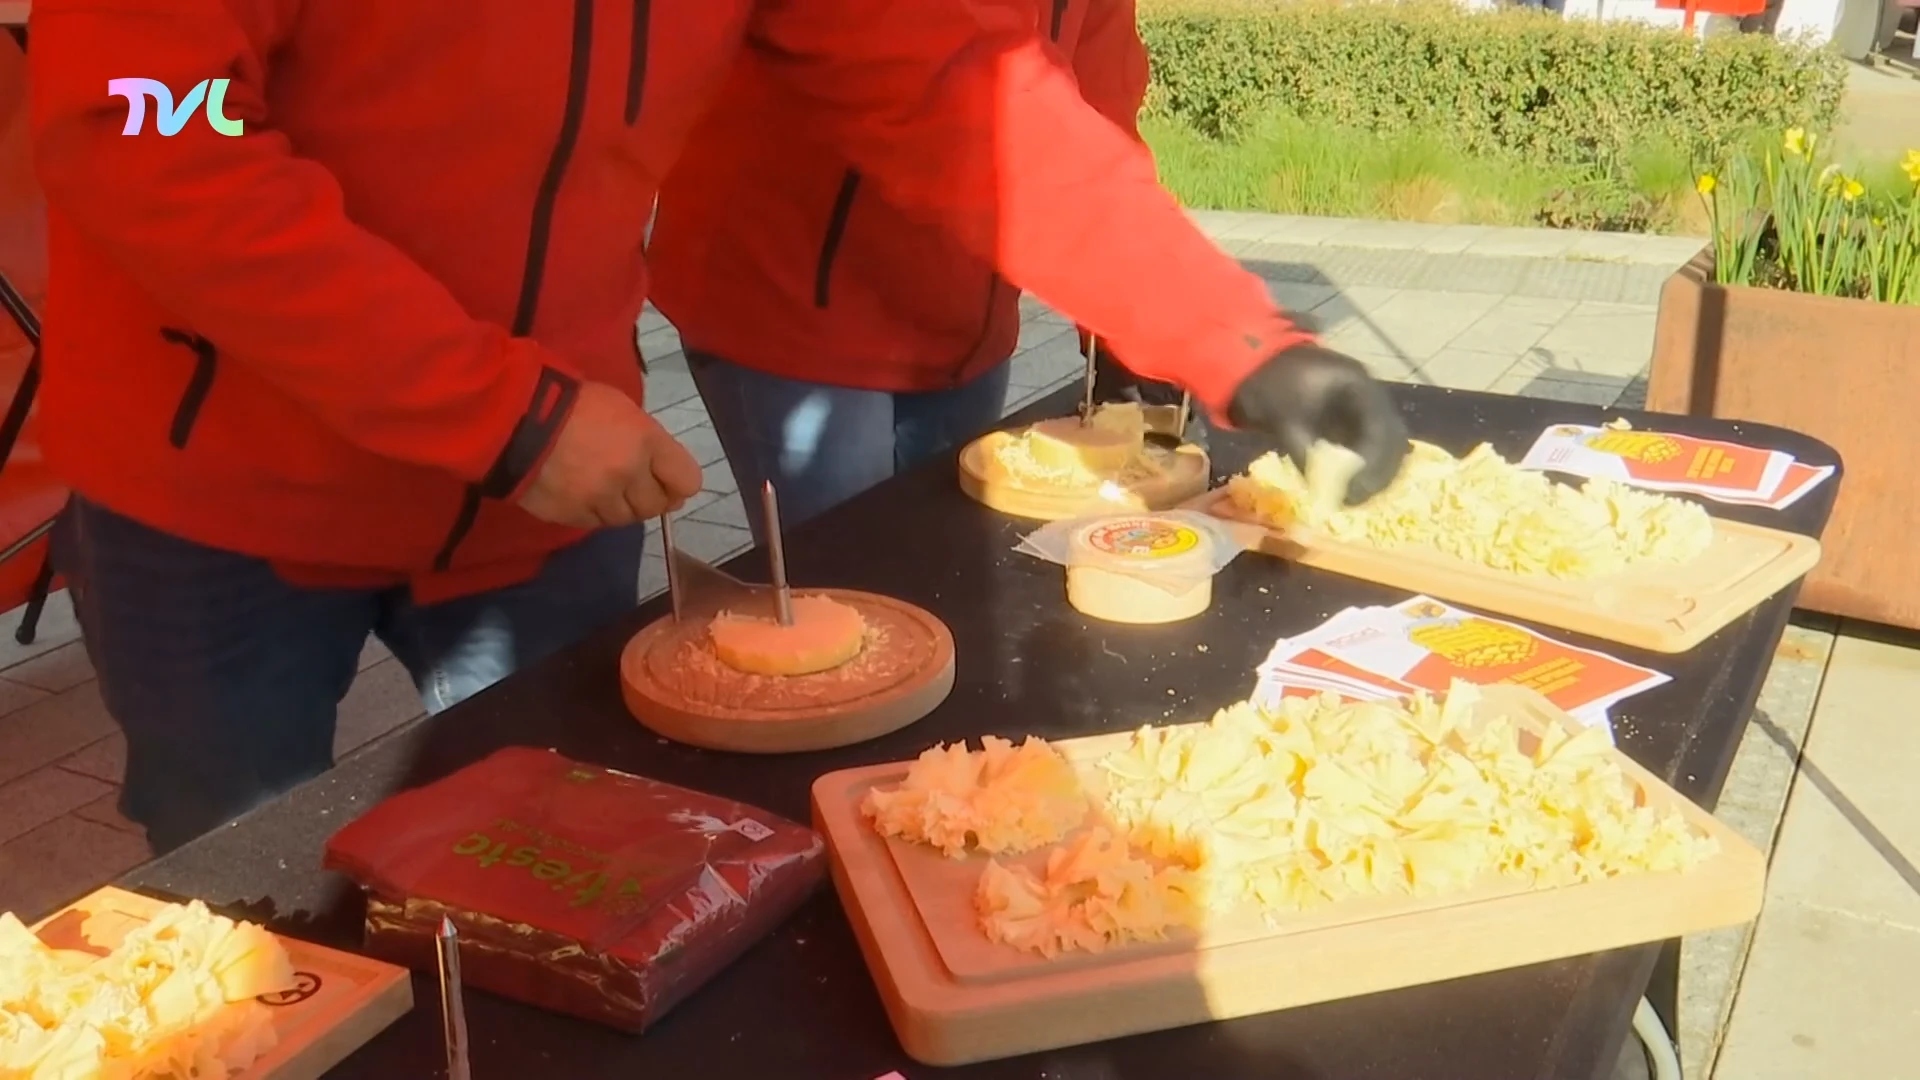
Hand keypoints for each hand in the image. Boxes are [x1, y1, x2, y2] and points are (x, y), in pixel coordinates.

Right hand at [517, 381, 702, 527]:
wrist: (513, 418)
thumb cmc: (570, 401)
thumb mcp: (621, 408)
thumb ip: (647, 440)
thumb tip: (661, 468)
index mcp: (645, 441)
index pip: (687, 480)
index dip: (678, 482)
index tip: (667, 479)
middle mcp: (628, 474)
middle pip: (656, 505)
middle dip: (649, 497)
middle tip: (633, 484)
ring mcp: (599, 498)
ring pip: (626, 518)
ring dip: (620, 506)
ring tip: (603, 487)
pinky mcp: (571, 515)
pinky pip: (594, 523)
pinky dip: (593, 512)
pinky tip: (581, 494)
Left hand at [1227, 344, 1408, 505]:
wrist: (1252, 362)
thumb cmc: (1269, 383)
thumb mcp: (1283, 416)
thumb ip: (1303, 449)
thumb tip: (1321, 488)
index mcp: (1357, 384)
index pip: (1381, 427)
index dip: (1374, 462)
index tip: (1358, 489)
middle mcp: (1368, 394)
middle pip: (1392, 437)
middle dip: (1380, 471)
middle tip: (1359, 499)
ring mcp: (1362, 406)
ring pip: (1386, 444)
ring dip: (1376, 472)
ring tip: (1355, 497)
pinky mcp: (1351, 419)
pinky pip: (1369, 446)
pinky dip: (1363, 467)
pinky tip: (1350, 486)